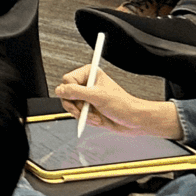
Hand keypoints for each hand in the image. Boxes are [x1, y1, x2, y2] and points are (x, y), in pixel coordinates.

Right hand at [55, 64, 183, 139]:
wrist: (134, 121)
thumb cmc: (123, 105)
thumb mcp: (98, 96)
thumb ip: (76, 92)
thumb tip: (60, 90)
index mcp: (89, 74)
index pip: (67, 80)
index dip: (72, 91)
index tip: (82, 98)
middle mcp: (86, 84)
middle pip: (66, 93)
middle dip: (77, 106)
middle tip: (86, 109)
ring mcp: (87, 97)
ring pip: (70, 105)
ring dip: (82, 114)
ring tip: (94, 116)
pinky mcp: (88, 109)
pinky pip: (77, 114)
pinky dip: (86, 119)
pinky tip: (97, 119)